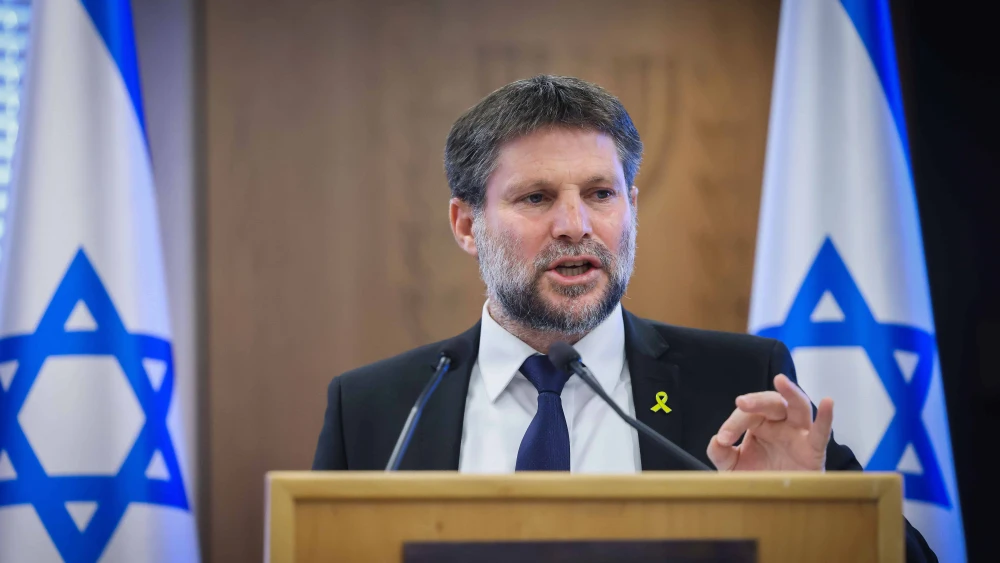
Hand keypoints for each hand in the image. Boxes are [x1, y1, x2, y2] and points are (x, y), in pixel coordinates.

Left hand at [706, 374, 833, 470]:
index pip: (747, 415)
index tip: (723, 439)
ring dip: (790, 393)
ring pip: (799, 407)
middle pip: (772, 403)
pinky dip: (826, 417)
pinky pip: (822, 432)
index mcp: (759, 424)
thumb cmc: (757, 478)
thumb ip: (720, 454)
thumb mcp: (732, 467)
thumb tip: (716, 440)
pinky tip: (828, 401)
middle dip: (756, 401)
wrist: (776, 503)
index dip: (733, 424)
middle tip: (741, 402)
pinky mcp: (814, 450)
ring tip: (780, 380)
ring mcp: (798, 435)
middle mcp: (780, 424)